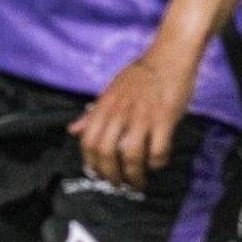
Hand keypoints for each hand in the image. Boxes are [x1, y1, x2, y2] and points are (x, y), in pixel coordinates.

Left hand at [68, 48, 190, 189]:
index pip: (88, 140)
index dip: (91, 162)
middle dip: (110, 175)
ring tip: (138, 183)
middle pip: (106, 152)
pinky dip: (156, 163)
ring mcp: (142, 116)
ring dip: (133, 176)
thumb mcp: (112, 90)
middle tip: (119, 184)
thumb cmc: (140, 75)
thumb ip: (94, 113)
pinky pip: (157, 151)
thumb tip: (73, 130)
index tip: (98, 173)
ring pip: (130, 156)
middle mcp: (121, 111)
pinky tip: (156, 162)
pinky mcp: (164, 119)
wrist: (168, 56)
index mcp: (106, 105)